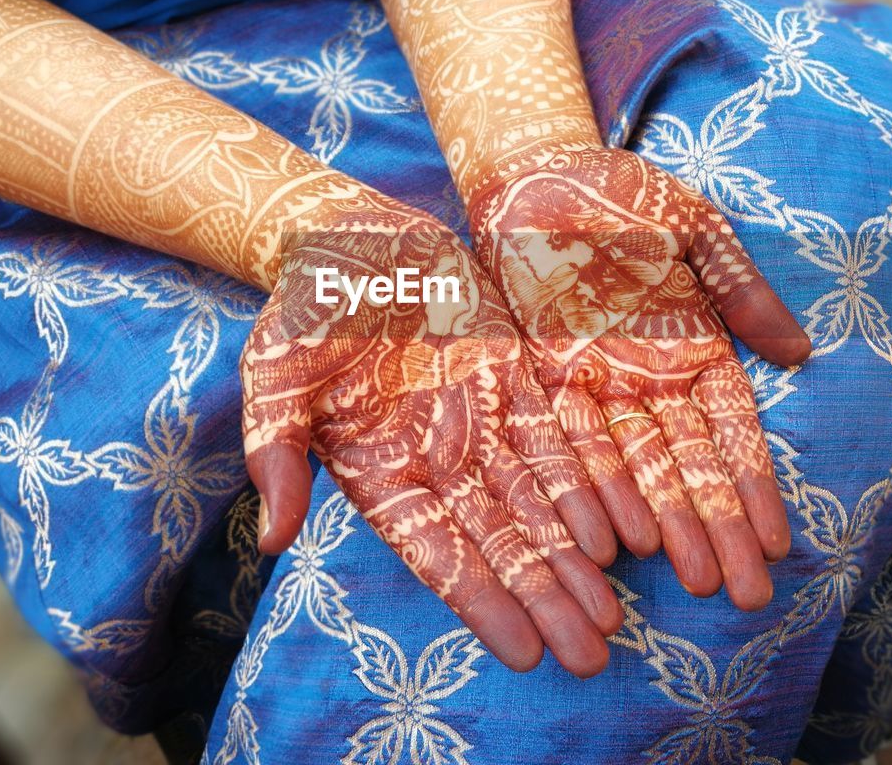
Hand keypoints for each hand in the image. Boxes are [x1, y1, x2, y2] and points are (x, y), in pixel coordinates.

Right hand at [239, 186, 621, 675]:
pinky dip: (588, 485)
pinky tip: (620, 530)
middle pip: (500, 541)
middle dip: (545, 597)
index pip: (437, 550)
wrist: (350, 238)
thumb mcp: (274, 378)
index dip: (481, 601)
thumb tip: (271, 542)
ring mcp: (480, 422)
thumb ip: (276, 456)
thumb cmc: (301, 309)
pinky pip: (559, 441)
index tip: (524, 651)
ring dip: (576, 557)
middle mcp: (438, 459)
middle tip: (591, 655)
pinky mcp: (514, 379)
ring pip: (538, 503)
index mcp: (381, 471)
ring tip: (613, 612)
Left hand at [467, 146, 810, 610]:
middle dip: (718, 527)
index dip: (754, 485)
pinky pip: (572, 440)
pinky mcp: (546, 378)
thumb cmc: (624, 194)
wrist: (535, 171)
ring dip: (665, 524)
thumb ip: (741, 289)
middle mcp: (650, 377)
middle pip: (689, 465)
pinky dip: (595, 488)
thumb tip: (801, 351)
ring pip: (637, 466)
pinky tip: (617, 540)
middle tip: (748, 594)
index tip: (777, 541)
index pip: (732, 430)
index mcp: (695, 345)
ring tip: (692, 582)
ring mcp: (599, 383)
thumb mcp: (696, 233)